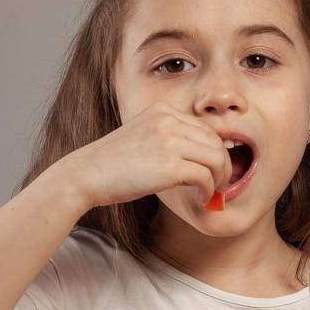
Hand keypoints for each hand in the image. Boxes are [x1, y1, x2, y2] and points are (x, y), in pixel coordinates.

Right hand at [57, 104, 231, 210]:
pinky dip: (209, 190)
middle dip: (223, 166)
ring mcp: (169, 141)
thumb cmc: (113, 164)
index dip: (215, 151)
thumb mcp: (143, 137)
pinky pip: (206, 177)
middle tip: (219, 184)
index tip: (213, 170)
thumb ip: (169, 138)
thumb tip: (204, 155)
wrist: (86, 175)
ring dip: (220, 179)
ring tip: (211, 192)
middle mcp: (168, 121)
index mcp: (162, 111)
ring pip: (217, 158)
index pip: (206, 129)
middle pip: (216, 142)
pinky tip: (201, 198)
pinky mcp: (169, 165)